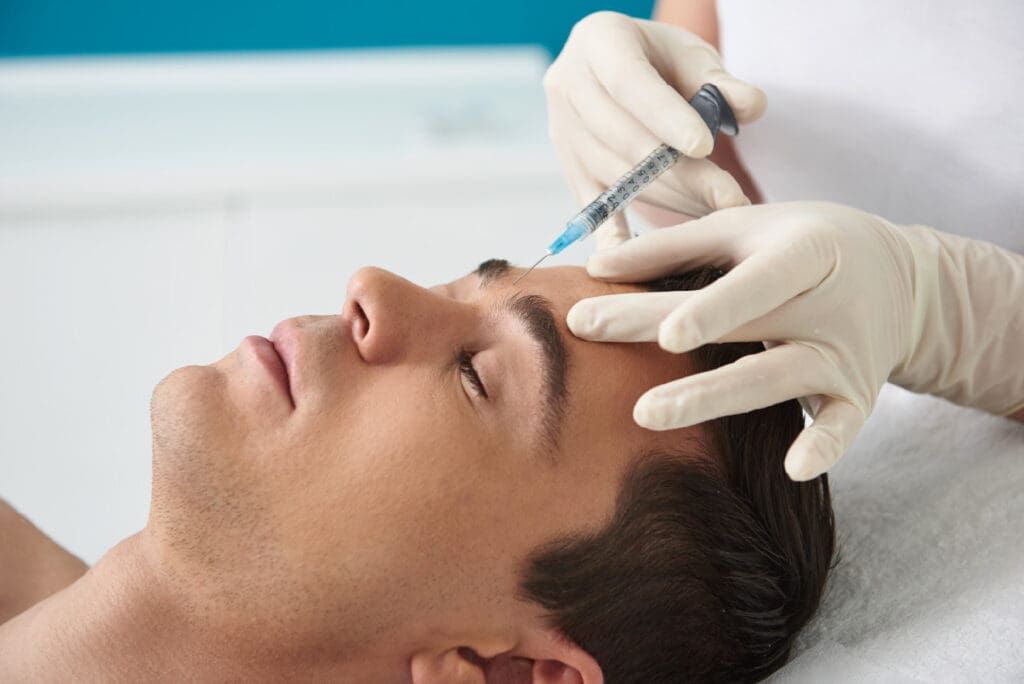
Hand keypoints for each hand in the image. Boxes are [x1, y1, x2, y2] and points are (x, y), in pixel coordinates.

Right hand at [543, 11, 766, 248]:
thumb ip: (723, 82)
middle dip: (680, 173)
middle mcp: (567, 85)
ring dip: (668, 199)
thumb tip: (752, 107)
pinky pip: (592, 207)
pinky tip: (636, 259)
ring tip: (717, 216)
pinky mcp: (568, 169)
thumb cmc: (662, 60)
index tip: (706, 147)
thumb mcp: (693, 57)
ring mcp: (561, 131)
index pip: (629, 83)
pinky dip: (614, 235)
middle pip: (623, 138)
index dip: (666, 117)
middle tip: (730, 201)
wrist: (620, 72)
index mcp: (597, 41)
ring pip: (614, 175)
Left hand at [567, 201, 1023, 479]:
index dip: (713, 307)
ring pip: (775, 379)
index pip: (754, 282)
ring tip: (646, 414)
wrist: (902, 279)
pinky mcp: (856, 396)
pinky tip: (794, 468)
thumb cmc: (804, 246)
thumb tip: (596, 268)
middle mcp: (827, 305)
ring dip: (712, 398)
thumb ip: (674, 246)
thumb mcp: (750, 229)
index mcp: (805, 252)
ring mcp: (843, 356)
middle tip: (590, 340)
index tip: (664, 332)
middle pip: (743, 328)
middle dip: (662, 332)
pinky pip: (842, 426)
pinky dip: (824, 447)